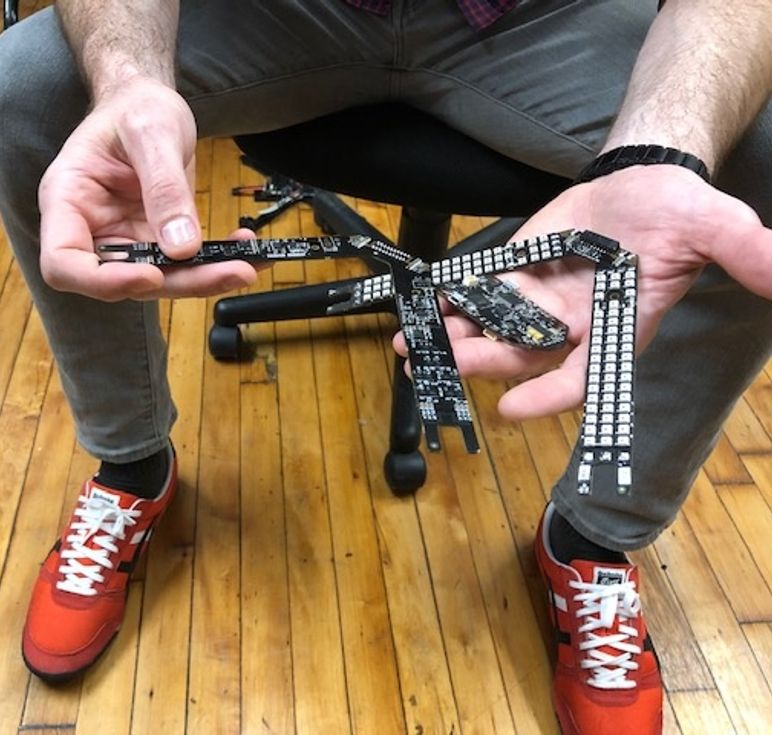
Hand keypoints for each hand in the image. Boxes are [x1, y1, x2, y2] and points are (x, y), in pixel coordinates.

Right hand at [36, 77, 256, 300]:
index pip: (64, 264)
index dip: (103, 281)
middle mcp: (90, 230)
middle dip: (176, 283)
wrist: (147, 104)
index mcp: (67, 201)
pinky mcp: (153, 243)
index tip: (151, 274)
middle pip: (120, 282)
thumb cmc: (134, 108)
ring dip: (203, 279)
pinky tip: (244, 251)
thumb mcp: (151, 132)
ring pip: (157, 281)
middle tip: (229, 272)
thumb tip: (181, 246)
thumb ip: (164, 188)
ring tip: (245, 266)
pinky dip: (214, 263)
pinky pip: (181, 266)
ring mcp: (123, 240)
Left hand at [394, 165, 771, 419]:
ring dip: (451, 339)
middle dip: (479, 363)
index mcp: (616, 330)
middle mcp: (572, 327)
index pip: (581, 377)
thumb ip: (744, 252)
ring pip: (490, 332)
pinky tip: (419, 309)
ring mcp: (539, 303)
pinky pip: (478, 295)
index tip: (512, 409)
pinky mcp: (515, 274)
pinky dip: (449, 302)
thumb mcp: (716, 228)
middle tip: (439, 364)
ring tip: (410, 345)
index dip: (548, 397)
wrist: (644, 182)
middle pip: (520, 357)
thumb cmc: (679, 212)